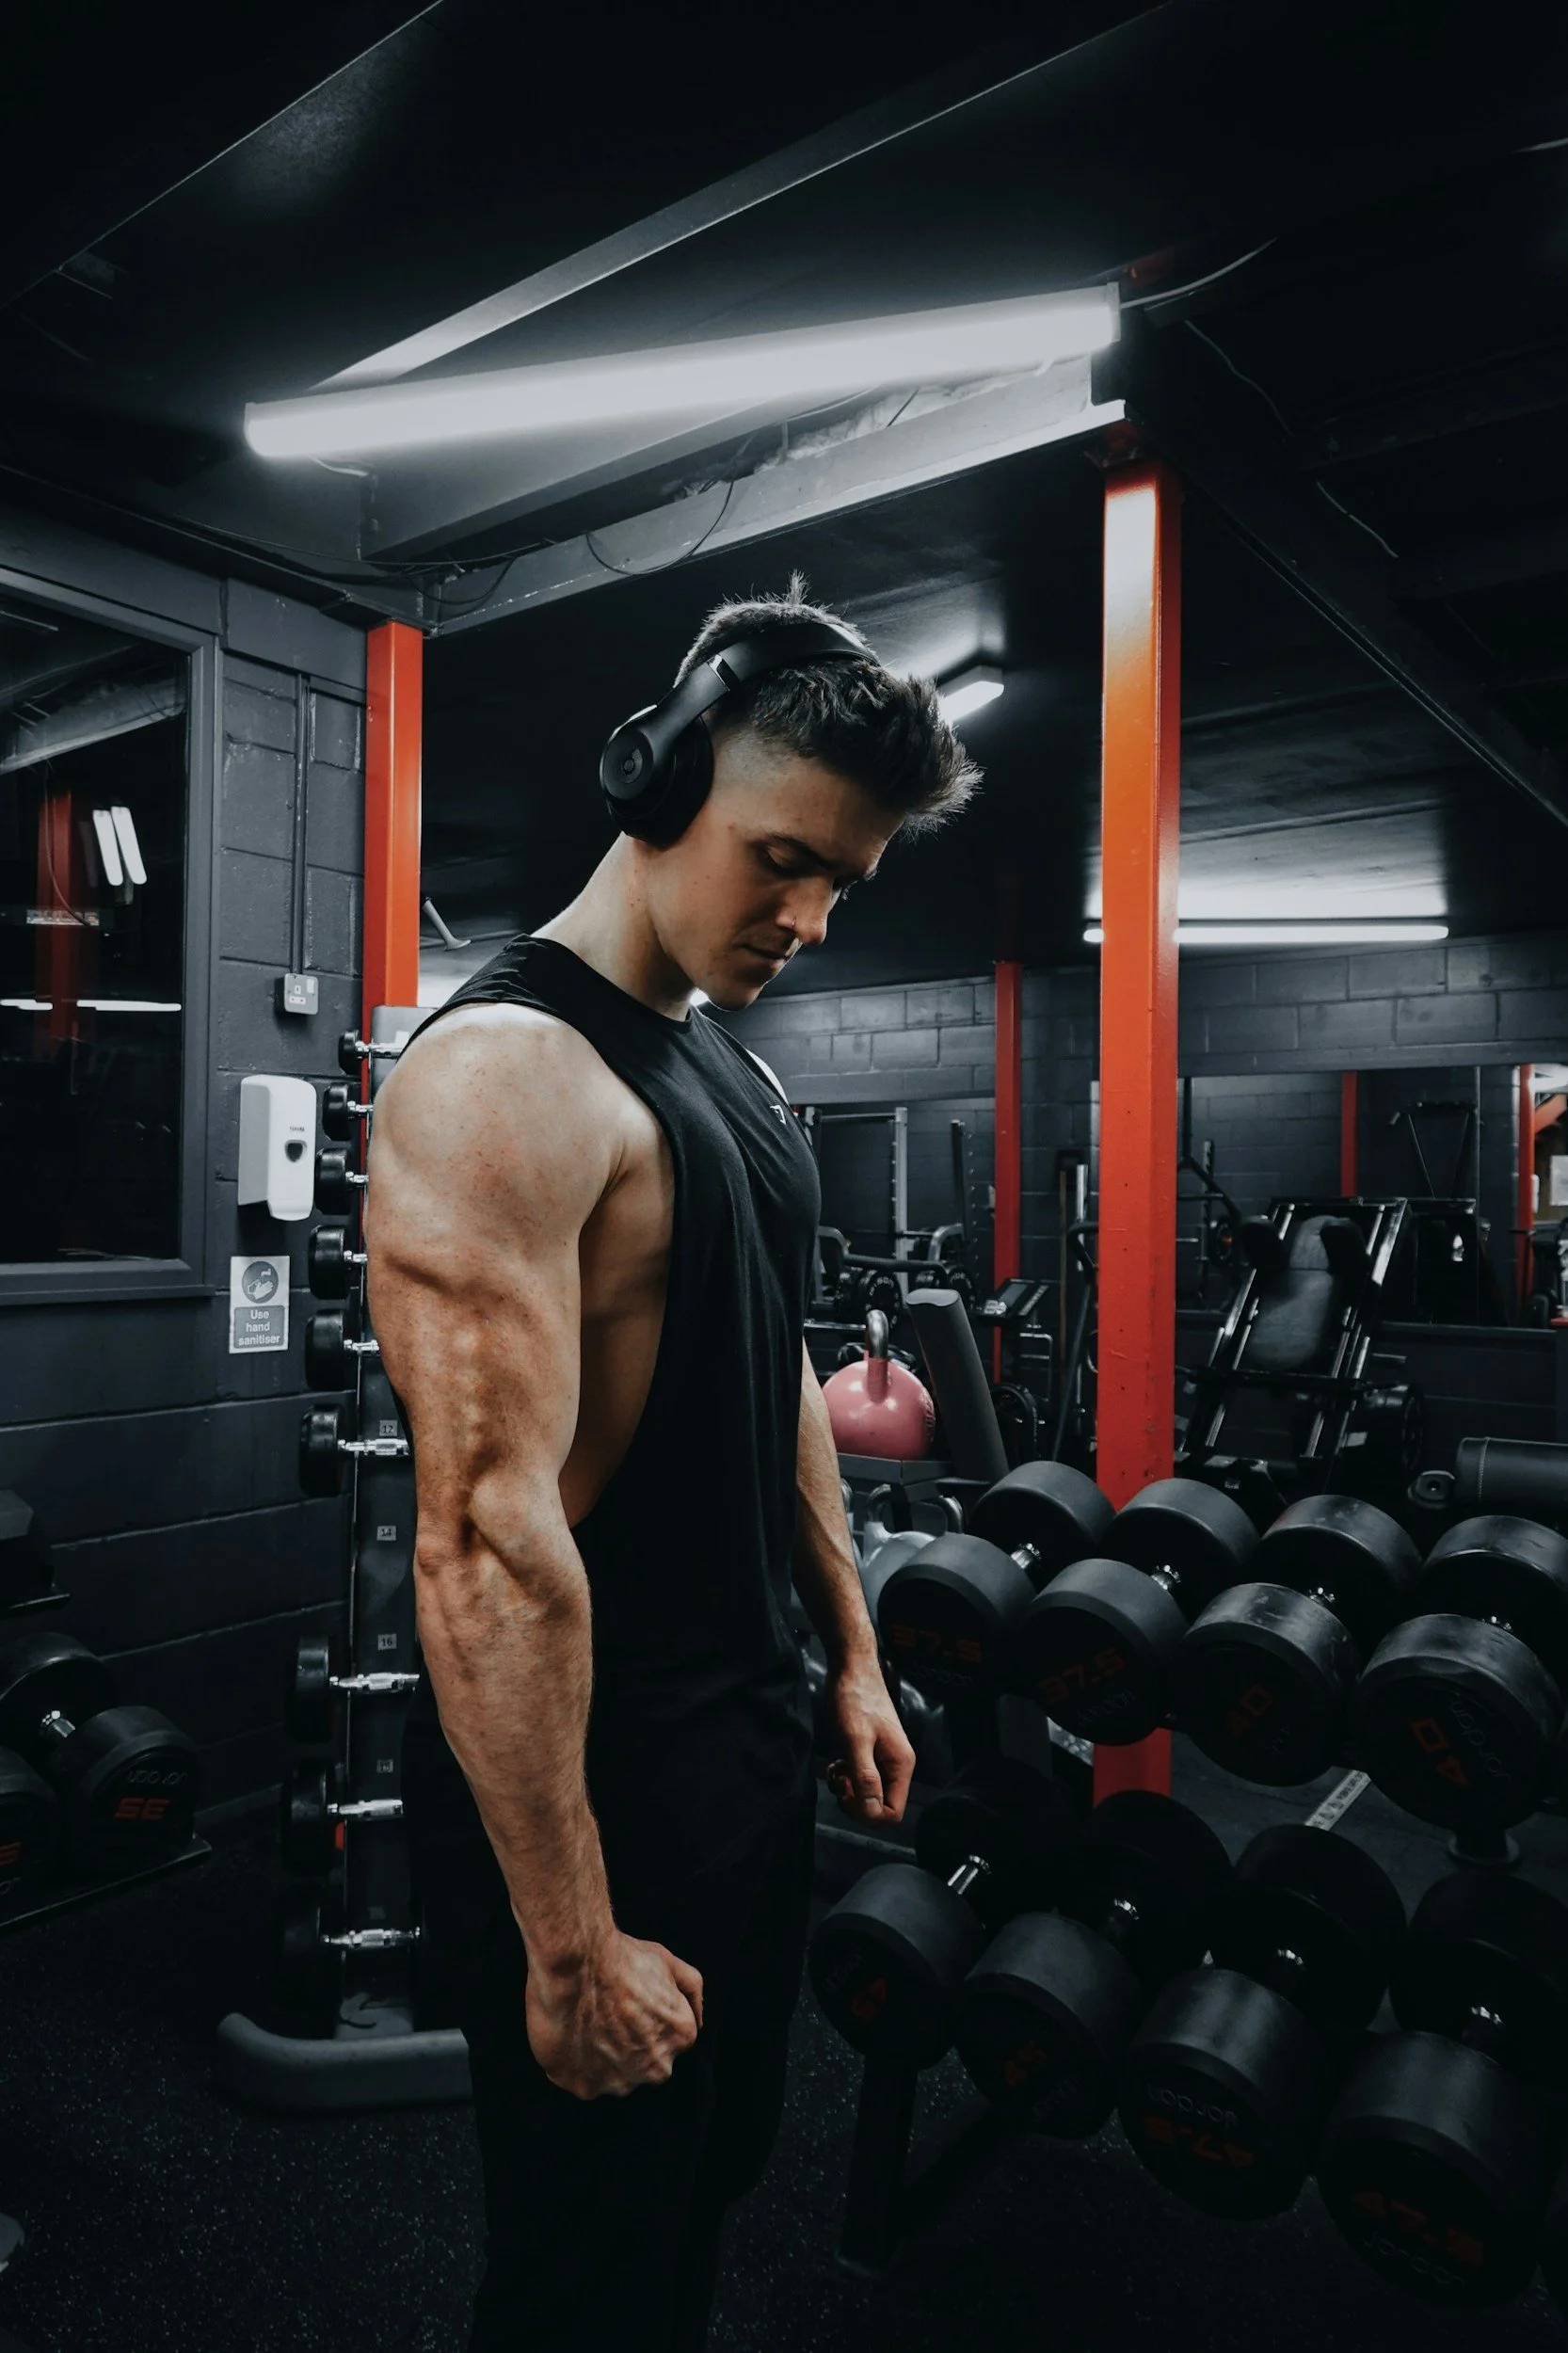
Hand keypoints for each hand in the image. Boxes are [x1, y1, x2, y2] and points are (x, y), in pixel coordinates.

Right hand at [525, 1928, 703, 2099]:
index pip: (669, 2036)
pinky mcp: (586, 2088)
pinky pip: (583, 2079)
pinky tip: (571, 2035)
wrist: (576, 1964)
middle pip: (644, 2061)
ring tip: (588, 2022)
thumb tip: (699, 2018)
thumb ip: (691, 1991)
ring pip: (614, 2074)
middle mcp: (656, 2068)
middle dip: (630, 2044)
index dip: (647, 2017)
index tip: (629, 2002)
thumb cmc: (622, 1960)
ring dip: (603, 2057)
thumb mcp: (668, 1962)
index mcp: (680, 2037)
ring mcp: (621, 2082)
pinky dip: (576, 2064)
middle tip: (609, 2013)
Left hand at [824, 1655, 915, 1824]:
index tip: (848, 1795)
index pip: (893, 1812)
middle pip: (880, 1807)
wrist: (852, 1668)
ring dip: (848, 1789)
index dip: (868, 1813)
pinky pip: (860, 1778)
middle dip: (856, 1802)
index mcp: (901, 1764)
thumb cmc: (855, 1698)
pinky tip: (837, 1762)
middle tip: (840, 1781)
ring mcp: (884, 1758)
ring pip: (868, 1794)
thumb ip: (866, 1777)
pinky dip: (846, 1776)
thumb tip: (873, 1812)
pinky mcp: (870, 1752)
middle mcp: (896, 1764)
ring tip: (836, 1769)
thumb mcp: (856, 1740)